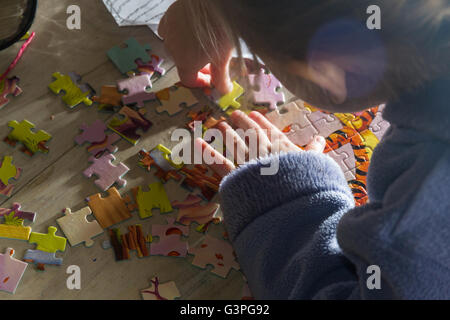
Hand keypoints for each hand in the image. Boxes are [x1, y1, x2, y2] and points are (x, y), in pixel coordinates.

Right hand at [159, 0, 233, 93]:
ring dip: (186, 50)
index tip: (209, 80)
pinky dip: (176, 34)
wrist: (213, 3)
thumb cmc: (220, 30)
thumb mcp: (223, 57)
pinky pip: (168, 31)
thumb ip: (221, 77)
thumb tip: (223, 90)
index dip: (199, 82)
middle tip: (210, 61)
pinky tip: (187, 30)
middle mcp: (173, 51)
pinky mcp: (168, 18)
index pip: (188, 80)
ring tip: (201, 43)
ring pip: (175, 47)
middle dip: (196, 66)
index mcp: (186, 64)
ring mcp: (169, 33)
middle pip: (183, 64)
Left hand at [195, 110, 325, 176]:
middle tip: (234, 114)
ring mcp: (248, 163)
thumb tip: (320, 138)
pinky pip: (219, 163)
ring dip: (226, 134)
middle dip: (242, 123)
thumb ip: (313, 150)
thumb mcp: (315, 164)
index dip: (261, 122)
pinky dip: (207, 153)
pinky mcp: (236, 176)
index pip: (269, 131)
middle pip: (250, 134)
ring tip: (218, 125)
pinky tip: (198, 142)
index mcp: (281, 148)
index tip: (254, 115)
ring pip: (235, 144)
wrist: (293, 202)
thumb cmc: (306, 183)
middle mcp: (263, 151)